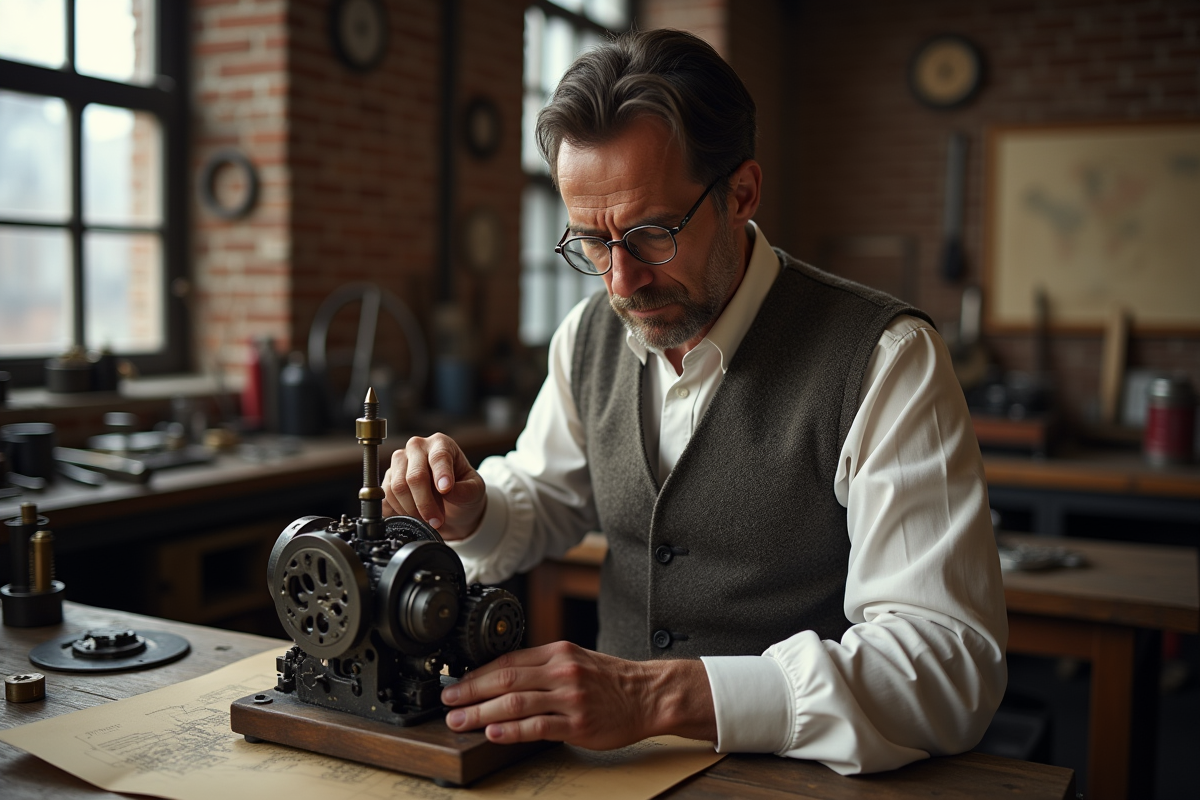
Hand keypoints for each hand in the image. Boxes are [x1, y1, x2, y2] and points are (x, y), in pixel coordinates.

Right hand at [381, 434, 486, 539]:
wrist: (451, 505)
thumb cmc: (463, 492)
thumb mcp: (475, 490)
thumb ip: (465, 489)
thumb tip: (448, 490)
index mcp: (441, 444)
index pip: (438, 456)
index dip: (441, 474)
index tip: (446, 490)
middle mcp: (417, 448)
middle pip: (415, 476)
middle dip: (425, 503)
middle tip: (437, 521)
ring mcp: (399, 462)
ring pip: (397, 488)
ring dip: (413, 511)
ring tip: (429, 520)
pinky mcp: (387, 479)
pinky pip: (387, 497)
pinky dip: (400, 512)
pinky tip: (414, 517)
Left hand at [440, 641, 716, 748]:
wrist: (648, 695)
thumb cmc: (610, 680)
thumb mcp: (575, 660)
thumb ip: (542, 666)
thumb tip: (501, 676)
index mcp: (558, 653)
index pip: (507, 661)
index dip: (477, 673)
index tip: (455, 684)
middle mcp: (562, 671)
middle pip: (506, 680)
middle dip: (470, 692)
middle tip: (448, 703)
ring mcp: (570, 698)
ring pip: (517, 703)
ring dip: (482, 713)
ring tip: (460, 722)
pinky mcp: (578, 724)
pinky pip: (538, 727)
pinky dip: (512, 730)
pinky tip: (494, 733)